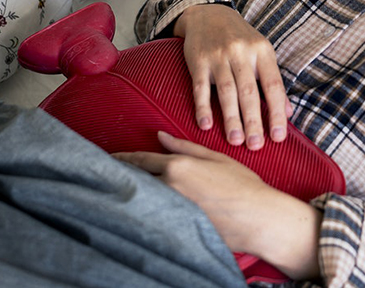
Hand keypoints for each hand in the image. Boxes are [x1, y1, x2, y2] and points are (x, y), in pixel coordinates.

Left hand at [114, 131, 320, 279]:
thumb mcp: (216, 158)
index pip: (141, 160)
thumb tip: (160, 136)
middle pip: (136, 181)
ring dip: (131, 195)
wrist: (257, 217)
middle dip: (122, 177)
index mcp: (179, 166)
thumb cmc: (243, 185)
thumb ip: (185, 147)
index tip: (109, 159)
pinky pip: (153, 217)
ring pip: (142, 200)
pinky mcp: (175, 228)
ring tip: (120, 193)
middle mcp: (170, 187)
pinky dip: (145, 213)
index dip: (122, 159)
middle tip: (107, 176)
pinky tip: (139, 213)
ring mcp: (171, 209)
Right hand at [173, 4, 291, 147]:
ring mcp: (219, 56)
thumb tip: (288, 112)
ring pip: (227, 92)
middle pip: (250, 92)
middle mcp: (242, 53)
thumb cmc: (240, 38)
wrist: (208, 14)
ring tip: (235, 141)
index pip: (273, 86)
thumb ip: (273, 81)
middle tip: (255, 146)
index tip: (278, 137)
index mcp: (262, 52)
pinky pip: (200, 87)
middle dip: (253, 121)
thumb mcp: (262, 52)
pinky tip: (206, 125)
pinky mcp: (198, 60)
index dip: (277, 113)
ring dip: (231, 118)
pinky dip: (203, 107)